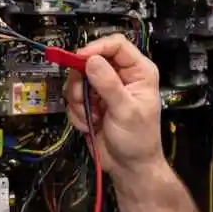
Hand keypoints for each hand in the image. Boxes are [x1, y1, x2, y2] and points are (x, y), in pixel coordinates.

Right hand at [64, 34, 162, 174]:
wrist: (129, 166)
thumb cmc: (138, 140)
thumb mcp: (126, 110)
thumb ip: (108, 84)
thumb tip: (91, 60)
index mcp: (139, 72)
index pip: (116, 45)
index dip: (96, 48)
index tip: (80, 60)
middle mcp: (121, 76)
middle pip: (90, 60)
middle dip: (82, 81)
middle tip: (83, 98)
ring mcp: (104, 89)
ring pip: (78, 79)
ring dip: (79, 100)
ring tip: (92, 117)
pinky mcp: (91, 102)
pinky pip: (73, 98)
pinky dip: (78, 112)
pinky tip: (91, 124)